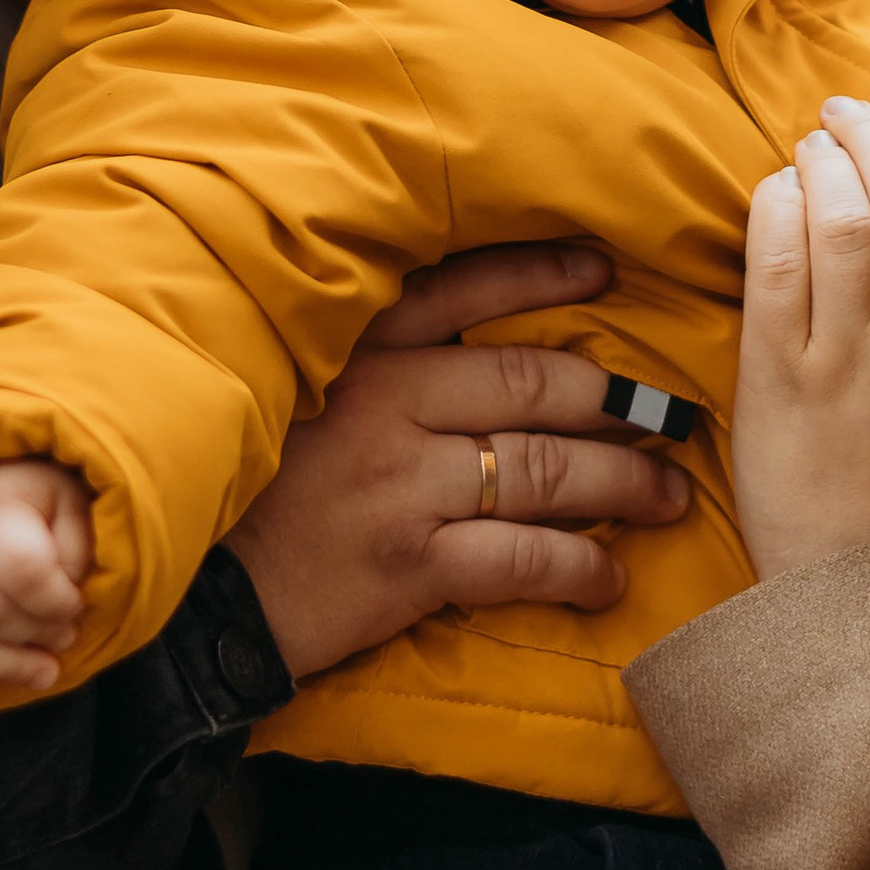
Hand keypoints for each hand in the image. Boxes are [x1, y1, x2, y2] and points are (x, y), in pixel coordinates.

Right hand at [0, 456, 92, 701]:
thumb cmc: (32, 498)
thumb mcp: (69, 500)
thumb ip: (77, 543)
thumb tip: (66, 591)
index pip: (21, 567)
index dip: (55, 600)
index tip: (75, 604)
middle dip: (36, 636)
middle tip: (66, 638)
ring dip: (5, 666)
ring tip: (45, 671)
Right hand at [229, 241, 693, 684]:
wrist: (196, 600)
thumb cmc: (251, 497)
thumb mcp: (293, 398)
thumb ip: (368, 365)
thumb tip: (464, 352)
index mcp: (356, 355)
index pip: (459, 293)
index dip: (539, 275)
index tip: (603, 269)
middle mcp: (384, 405)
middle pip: (529, 384)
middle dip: (614, 399)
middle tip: (672, 416)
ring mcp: (399, 485)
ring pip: (542, 469)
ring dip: (622, 483)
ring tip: (670, 496)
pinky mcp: (406, 563)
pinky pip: (521, 558)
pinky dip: (579, 568)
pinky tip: (612, 579)